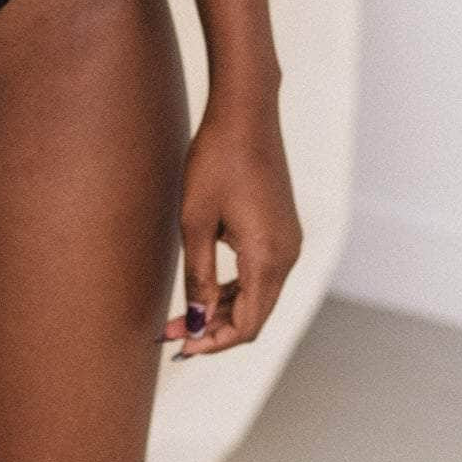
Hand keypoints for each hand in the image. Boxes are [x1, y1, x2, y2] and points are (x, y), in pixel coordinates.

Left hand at [161, 93, 301, 359]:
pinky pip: (262, 273)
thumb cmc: (215, 160)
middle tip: (171, 335)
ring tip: (181, 315)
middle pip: (254, 315)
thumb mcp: (195, 220)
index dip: (212, 343)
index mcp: (268, 258)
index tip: (178, 348)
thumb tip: (194, 322)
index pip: (246, 325)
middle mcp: (288, 256)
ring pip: (258, 295)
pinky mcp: (283, 229)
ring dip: (223, 309)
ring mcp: (289, 242)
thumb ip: (197, 276)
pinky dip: (236, 287)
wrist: (246, 113)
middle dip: (214, 329)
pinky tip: (206, 287)